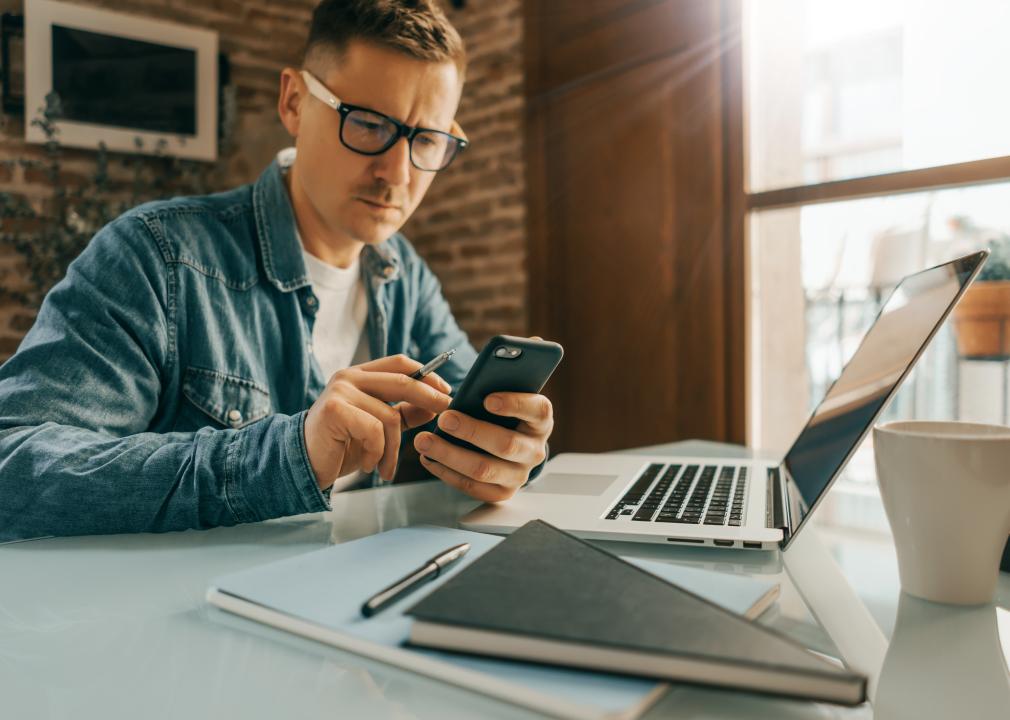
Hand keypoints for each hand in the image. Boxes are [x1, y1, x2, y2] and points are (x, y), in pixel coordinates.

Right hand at [303, 355, 452, 488]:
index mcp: (360, 376)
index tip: (446, 391)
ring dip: (393, 449)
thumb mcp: (378, 427)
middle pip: (402, 381)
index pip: (399, 363)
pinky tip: (368, 464)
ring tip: (385, 466)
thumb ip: (404, 413)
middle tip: (446, 412)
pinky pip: (374, 431)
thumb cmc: (341, 445)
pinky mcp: (334, 410)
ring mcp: (340, 391)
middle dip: (429, 398)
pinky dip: (376, 453)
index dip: (427, 374)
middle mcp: (349, 377)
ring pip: (390, 416)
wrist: (304, 465)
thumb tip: (435, 405)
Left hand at [413, 392, 553, 501]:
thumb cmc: (503, 416)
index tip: (487, 399)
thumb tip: (467, 392)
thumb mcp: (505, 399)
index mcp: (540, 421)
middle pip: (506, 444)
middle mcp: (535, 450)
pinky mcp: (502, 492)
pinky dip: (447, 472)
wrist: (510, 446)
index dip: (514, 404)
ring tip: (425, 441)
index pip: (537, 410)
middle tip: (445, 419)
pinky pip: (472, 486)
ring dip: (450, 455)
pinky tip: (429, 459)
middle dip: (471, 431)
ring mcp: (520, 475)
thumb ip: (492, 393)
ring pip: (484, 469)